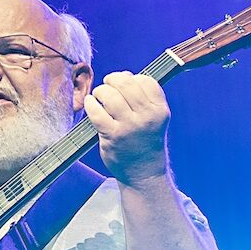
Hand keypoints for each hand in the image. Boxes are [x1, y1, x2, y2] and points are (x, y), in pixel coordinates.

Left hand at [83, 71, 170, 186]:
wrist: (144, 173)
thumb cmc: (146, 142)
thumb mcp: (154, 119)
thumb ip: (143, 99)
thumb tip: (123, 76)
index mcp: (160, 110)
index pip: (145, 80)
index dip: (132, 77)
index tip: (125, 84)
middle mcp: (147, 117)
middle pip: (126, 83)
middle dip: (113, 80)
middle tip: (108, 85)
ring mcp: (129, 127)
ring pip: (109, 95)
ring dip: (101, 91)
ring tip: (99, 96)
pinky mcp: (112, 136)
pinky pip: (96, 112)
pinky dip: (90, 104)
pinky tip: (91, 104)